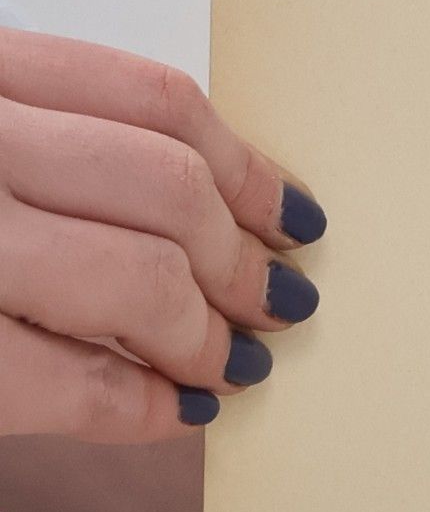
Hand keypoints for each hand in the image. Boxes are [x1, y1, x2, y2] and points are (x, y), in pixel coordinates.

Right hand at [0, 28, 323, 511]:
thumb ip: (52, 147)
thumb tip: (223, 209)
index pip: (152, 101)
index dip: (248, 165)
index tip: (294, 216)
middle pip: (166, 188)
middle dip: (243, 258)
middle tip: (279, 303)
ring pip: (137, 274)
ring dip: (206, 329)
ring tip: (230, 360)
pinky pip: (69, 378)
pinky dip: (142, 401)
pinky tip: (174, 410)